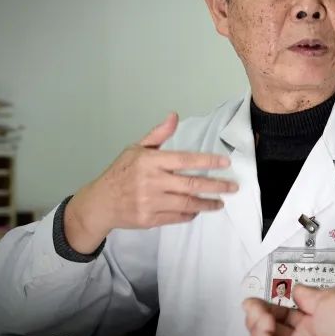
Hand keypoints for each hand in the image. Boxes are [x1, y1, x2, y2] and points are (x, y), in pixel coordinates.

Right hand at [64, 112, 236, 252]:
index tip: (225, 163)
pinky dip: (191, 214)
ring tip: (221, 202)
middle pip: (191, 184)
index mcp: (149, 161)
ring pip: (187, 203)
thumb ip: (158, 135)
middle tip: (233, 186)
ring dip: (208, 203)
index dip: (207, 161)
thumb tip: (174, 116)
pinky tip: (199, 210)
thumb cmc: (120, 173)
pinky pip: (177, 217)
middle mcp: (151, 182)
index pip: (185, 160)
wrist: (100, 203)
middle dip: (216, 186)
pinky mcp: (150, 219)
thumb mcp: (135, 149)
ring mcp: (150, 202)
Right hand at [243, 285, 334, 335]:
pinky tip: (264, 331)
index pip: (279, 316)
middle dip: (256, 315)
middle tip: (253, 306)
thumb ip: (308, 294)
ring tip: (263, 317)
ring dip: (255, 327)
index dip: (266, 306)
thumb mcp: (329, 298)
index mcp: (310, 326)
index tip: (255, 299)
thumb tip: (294, 290)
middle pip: (266, 329)